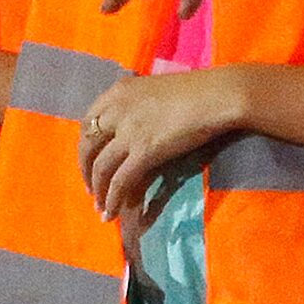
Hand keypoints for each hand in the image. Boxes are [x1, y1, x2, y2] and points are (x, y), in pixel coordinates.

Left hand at [78, 68, 243, 219]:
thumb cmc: (197, 91)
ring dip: (99, 191)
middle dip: (86, 170)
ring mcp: (128, 131)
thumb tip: (135, 127)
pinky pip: (120, 181)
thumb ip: (138, 105)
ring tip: (102, 208)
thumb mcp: (156, 90)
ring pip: (101, 167)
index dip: (86, 145)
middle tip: (92, 189)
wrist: (217, 96)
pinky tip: (112, 213)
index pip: (88, 120)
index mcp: (119, 91)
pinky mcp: (144, 151)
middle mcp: (117, 109)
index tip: (89, 160)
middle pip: (88, 145)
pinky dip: (113, 200)